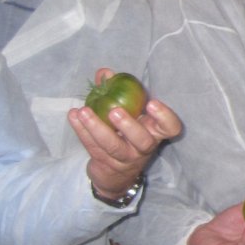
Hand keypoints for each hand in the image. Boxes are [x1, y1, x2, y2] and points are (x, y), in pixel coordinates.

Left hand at [69, 69, 181, 199]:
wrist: (116, 171)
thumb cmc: (128, 132)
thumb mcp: (131, 112)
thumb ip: (121, 91)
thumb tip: (105, 72)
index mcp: (155, 132)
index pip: (170, 128)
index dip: (165, 117)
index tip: (151, 103)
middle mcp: (144, 147)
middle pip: (142, 141)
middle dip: (128, 126)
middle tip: (114, 111)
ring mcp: (124, 158)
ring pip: (112, 146)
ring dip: (97, 128)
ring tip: (84, 111)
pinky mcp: (104, 162)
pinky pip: (92, 147)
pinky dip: (81, 131)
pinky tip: (74, 116)